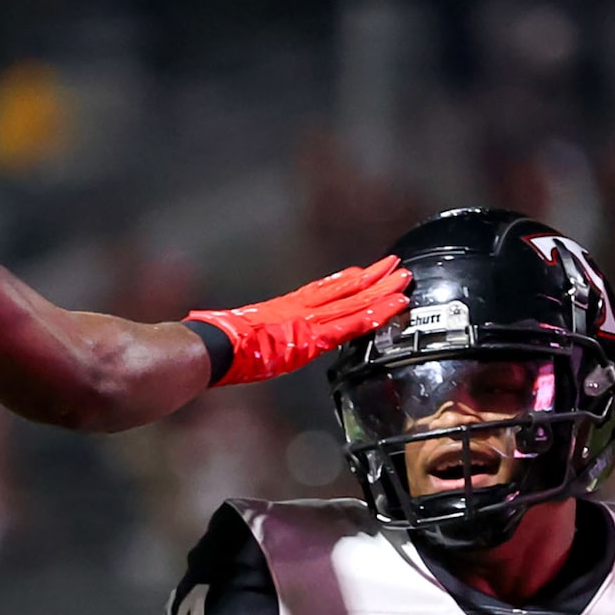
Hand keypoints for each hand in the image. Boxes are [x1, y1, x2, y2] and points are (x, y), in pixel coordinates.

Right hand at [188, 257, 409, 386]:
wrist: (211, 348)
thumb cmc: (214, 344)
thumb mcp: (232, 336)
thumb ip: (245, 337)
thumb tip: (229, 339)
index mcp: (280, 310)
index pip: (320, 292)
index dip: (343, 282)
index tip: (362, 272)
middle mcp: (298, 310)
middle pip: (343, 291)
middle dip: (371, 280)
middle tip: (395, 266)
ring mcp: (306, 322)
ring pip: (353, 304)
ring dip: (381, 293)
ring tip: (403, 281)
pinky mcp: (311, 338)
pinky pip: (350, 326)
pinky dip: (372, 316)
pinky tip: (392, 309)